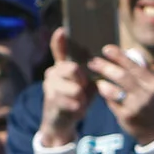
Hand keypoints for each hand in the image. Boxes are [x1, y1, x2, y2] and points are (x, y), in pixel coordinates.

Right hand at [37, 28, 94, 148]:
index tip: (61, 30)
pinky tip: (77, 108)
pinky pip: (70, 101)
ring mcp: (49, 86)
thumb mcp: (84, 84)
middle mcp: (52, 73)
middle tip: (82, 89)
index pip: (58, 49)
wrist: (59, 122)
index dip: (59, 41)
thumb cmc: (75, 100)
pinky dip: (78, 106)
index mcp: (62, 66)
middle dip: (82, 79)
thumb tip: (104, 64)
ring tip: (79, 101)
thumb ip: (89, 73)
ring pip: (73, 88)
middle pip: (71, 68)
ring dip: (81, 96)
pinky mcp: (50, 101)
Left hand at [88, 46, 153, 146]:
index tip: (106, 49)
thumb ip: (141, 71)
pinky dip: (105, 95)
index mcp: (153, 82)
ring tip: (97, 79)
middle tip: (93, 61)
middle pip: (122, 76)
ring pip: (113, 91)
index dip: (118, 56)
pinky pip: (111, 102)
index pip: (134, 66)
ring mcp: (135, 106)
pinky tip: (102, 91)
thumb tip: (127, 52)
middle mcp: (145, 94)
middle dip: (105, 67)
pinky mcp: (126, 116)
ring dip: (102, 83)